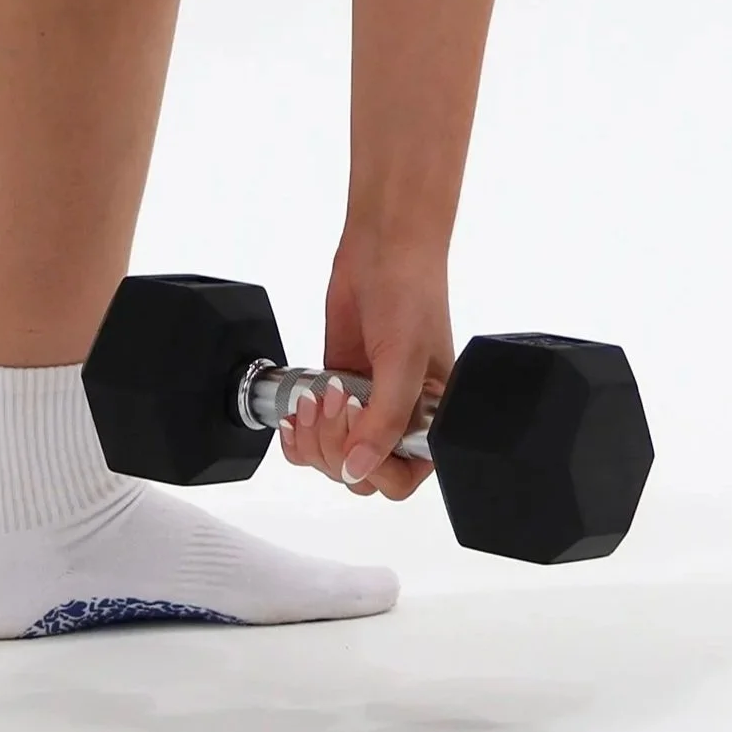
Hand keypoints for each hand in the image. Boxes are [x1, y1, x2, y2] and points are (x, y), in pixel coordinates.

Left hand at [275, 230, 453, 500]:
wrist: (382, 250)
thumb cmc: (412, 295)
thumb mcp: (404, 361)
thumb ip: (384, 421)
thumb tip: (358, 469)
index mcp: (431, 423)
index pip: (401, 480)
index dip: (372, 465)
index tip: (359, 425)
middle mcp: (399, 420)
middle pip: (359, 474)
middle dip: (336, 445)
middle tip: (337, 398)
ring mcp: (365, 407)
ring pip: (332, 458)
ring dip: (315, 436)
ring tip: (320, 396)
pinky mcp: (337, 391)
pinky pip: (313, 433)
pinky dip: (300, 431)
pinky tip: (299, 409)